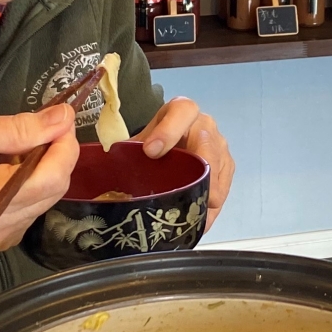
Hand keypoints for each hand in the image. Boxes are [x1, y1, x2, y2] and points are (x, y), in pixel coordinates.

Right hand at [0, 106, 78, 326]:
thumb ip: (14, 128)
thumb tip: (61, 117)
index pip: (53, 177)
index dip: (64, 143)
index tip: (59, 114)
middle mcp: (3, 226)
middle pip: (56, 186)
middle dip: (55, 151)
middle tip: (35, 125)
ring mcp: (6, 236)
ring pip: (48, 195)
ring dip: (41, 165)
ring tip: (9, 148)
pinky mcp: (5, 238)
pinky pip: (33, 204)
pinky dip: (28, 181)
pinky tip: (3, 169)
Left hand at [135, 97, 233, 227]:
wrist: (168, 148)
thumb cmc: (150, 146)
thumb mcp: (137, 145)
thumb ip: (126, 153)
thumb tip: (106, 171)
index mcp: (180, 111)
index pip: (182, 111)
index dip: (169, 130)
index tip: (150, 151)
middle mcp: (204, 125)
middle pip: (207, 143)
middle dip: (198, 168)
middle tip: (186, 193)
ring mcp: (219, 145)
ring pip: (218, 167)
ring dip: (208, 192)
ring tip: (194, 216)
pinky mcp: (226, 166)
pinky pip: (224, 187)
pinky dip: (212, 206)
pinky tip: (200, 221)